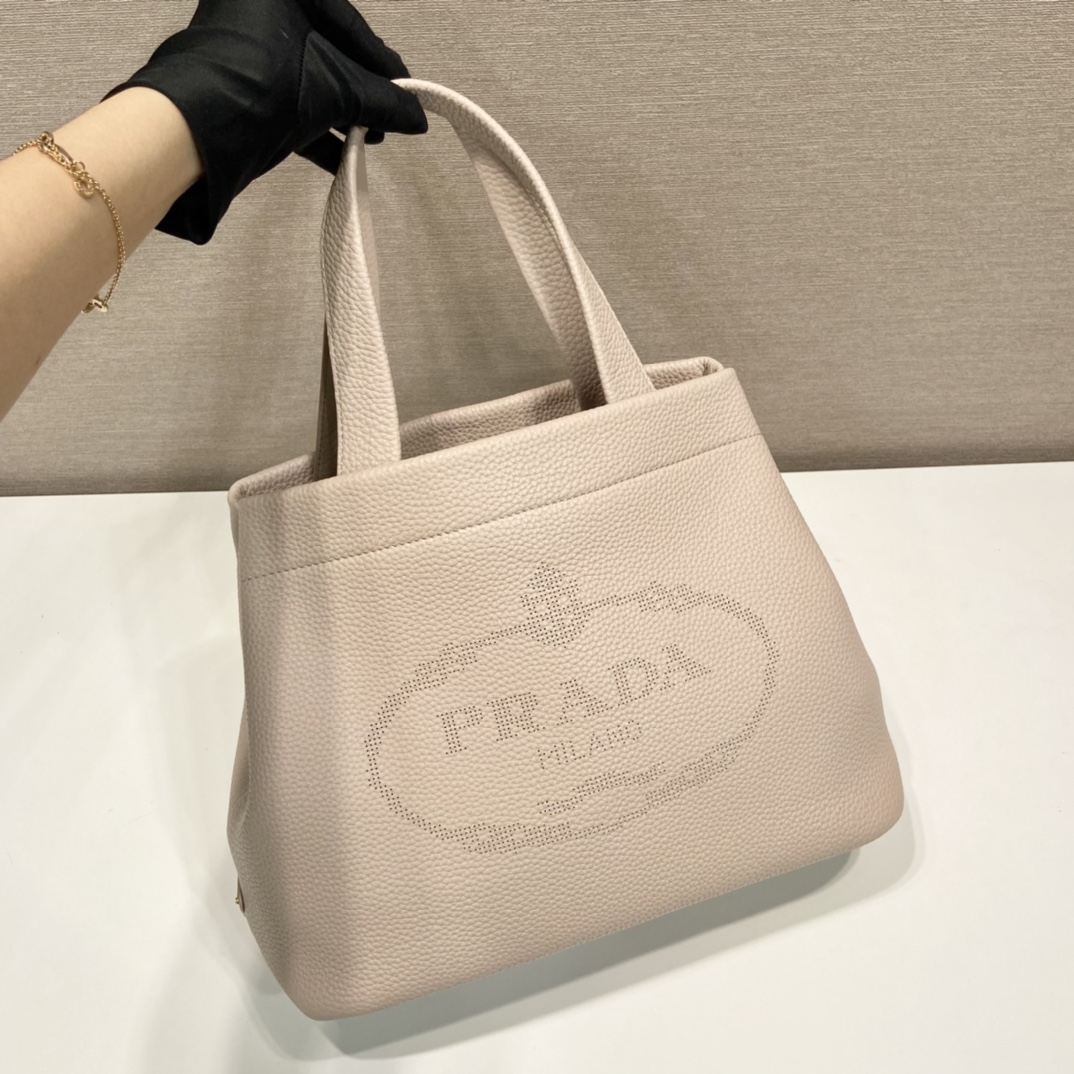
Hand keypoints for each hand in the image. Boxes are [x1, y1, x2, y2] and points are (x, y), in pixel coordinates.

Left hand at [104, 0, 427, 243]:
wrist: (197, 130)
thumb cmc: (264, 86)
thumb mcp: (336, 89)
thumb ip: (382, 101)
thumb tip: (416, 117)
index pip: (348, 23)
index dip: (382, 64)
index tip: (407, 92)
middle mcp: (258, 6)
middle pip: (329, 52)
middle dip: (361, 93)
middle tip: (389, 118)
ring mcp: (244, 46)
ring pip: (308, 79)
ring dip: (341, 114)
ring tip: (368, 140)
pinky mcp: (238, 84)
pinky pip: (288, 100)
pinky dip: (315, 128)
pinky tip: (341, 155)